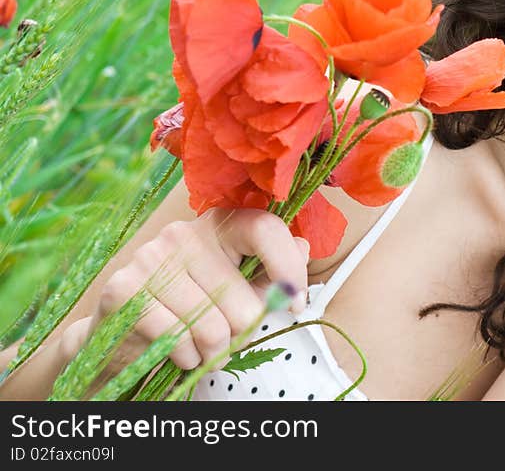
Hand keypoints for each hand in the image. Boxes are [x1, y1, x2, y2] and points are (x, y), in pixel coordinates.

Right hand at [62, 207, 310, 374]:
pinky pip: (179, 340)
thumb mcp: (238, 286)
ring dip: (215, 351)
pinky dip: (187, 357)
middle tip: (228, 337)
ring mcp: (150, 258)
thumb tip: (304, 247)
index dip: (289, 268)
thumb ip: (271, 270)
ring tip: (203, 346)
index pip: (265, 228)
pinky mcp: (124, 289)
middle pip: (243, 300)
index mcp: (218, 225)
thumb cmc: (193, 307)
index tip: (296, 303)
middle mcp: (184, 233)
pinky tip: (178, 349)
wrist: (125, 332)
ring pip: (213, 327)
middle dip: (242, 332)